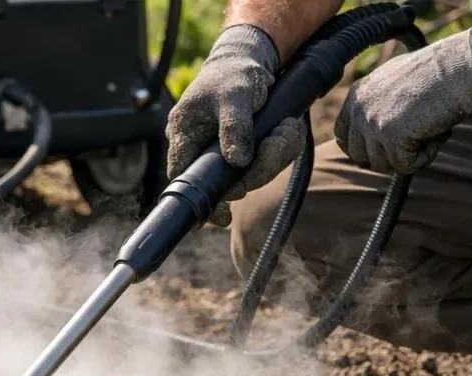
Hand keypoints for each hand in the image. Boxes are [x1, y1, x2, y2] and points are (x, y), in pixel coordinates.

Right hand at [166, 24, 309, 226]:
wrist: (250, 62)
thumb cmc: (234, 74)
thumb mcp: (235, 94)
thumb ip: (234, 126)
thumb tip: (236, 161)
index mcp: (185, 134)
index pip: (183, 177)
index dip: (202, 201)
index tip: (222, 216)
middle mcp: (200, 148)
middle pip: (226, 183)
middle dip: (259, 168)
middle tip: (280, 139)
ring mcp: (222, 153)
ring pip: (250, 176)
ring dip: (275, 158)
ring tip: (288, 129)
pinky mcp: (243, 153)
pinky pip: (263, 165)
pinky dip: (281, 152)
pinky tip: (287, 131)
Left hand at [335, 27, 471, 173]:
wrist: (457, 67)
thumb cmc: (436, 73)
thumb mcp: (396, 83)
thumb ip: (379, 106)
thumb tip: (375, 140)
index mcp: (358, 94)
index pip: (343, 134)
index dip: (363, 147)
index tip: (385, 149)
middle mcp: (360, 108)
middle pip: (359, 155)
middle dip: (385, 156)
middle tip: (413, 145)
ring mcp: (373, 123)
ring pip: (382, 164)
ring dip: (408, 156)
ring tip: (431, 132)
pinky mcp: (392, 137)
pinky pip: (405, 167)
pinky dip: (425, 157)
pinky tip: (438, 135)